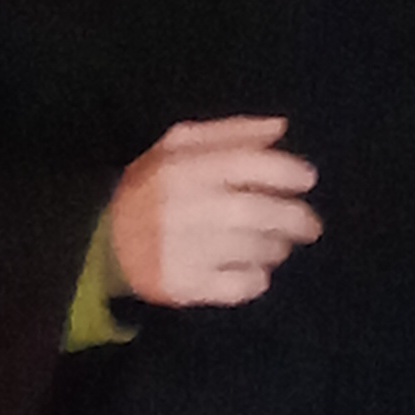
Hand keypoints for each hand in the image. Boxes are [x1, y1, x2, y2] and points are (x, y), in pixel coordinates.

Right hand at [109, 116, 320, 307]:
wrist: (104, 240)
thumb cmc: (152, 187)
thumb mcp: (179, 146)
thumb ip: (231, 134)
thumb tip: (280, 128)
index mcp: (181, 168)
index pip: (245, 165)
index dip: (285, 172)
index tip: (308, 179)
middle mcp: (182, 209)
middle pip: (256, 213)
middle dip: (295, 218)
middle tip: (310, 225)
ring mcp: (182, 251)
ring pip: (254, 251)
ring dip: (277, 248)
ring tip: (278, 244)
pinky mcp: (183, 287)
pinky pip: (240, 286)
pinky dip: (257, 278)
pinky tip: (253, 269)